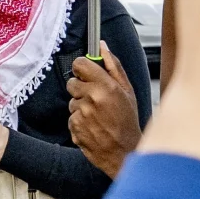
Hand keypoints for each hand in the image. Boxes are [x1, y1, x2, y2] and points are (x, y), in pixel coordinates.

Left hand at [66, 53, 141, 175]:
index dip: (81, 68)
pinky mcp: (74, 127)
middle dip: (81, 88)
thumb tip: (102, 46)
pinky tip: (93, 126)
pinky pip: (71, 117)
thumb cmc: (128, 122)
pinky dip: (79, 121)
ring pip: (72, 102)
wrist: (124, 152)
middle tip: (95, 98)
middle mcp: (92, 98)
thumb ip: (113, 66)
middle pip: (72, 83)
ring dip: (81, 106)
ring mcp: (81, 113)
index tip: (85, 73)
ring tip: (97, 116)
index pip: (80, 64)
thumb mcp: (127, 91)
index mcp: (106, 86)